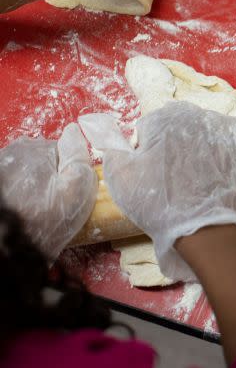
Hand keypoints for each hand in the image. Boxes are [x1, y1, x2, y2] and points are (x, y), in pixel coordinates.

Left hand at [0, 124, 97, 258]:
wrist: (8, 253)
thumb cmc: (46, 221)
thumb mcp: (77, 189)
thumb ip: (79, 156)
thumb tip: (74, 130)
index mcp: (33, 149)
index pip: (59, 151)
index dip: (67, 171)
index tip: (66, 191)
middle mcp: (8, 154)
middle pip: (37, 159)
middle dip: (45, 175)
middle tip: (49, 203)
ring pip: (20, 171)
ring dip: (27, 185)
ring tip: (31, 210)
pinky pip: (8, 183)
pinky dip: (14, 193)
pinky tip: (18, 211)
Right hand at [79, 102, 235, 281]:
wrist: (203, 227)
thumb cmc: (157, 202)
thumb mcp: (120, 175)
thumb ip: (111, 145)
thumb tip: (100, 127)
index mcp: (165, 117)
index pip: (148, 128)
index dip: (146, 152)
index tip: (152, 172)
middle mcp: (197, 115)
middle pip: (177, 128)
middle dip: (172, 146)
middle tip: (172, 178)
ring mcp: (224, 129)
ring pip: (202, 134)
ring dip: (196, 149)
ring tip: (194, 179)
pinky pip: (228, 142)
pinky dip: (222, 153)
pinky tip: (216, 174)